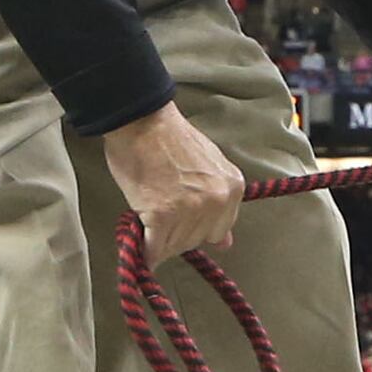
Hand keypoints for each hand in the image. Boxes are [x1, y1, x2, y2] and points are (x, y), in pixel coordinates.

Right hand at [102, 102, 243, 259]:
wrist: (142, 120)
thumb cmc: (170, 138)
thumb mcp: (208, 167)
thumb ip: (219, 203)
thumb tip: (226, 243)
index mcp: (232, 188)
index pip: (219, 231)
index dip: (196, 226)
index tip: (181, 216)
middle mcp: (217, 200)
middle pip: (195, 241)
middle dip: (177, 233)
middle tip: (159, 212)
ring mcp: (190, 209)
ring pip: (174, 247)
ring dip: (158, 240)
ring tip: (147, 218)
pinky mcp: (162, 215)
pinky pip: (154, 249)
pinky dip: (144, 251)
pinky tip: (138, 245)